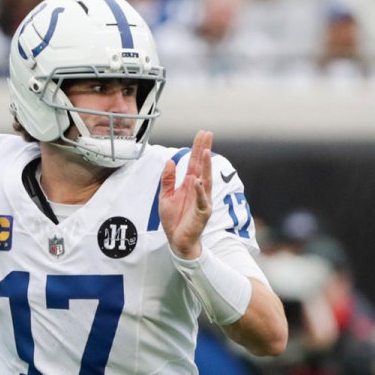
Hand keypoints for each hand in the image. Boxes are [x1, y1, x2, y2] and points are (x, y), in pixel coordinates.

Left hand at [159, 130, 212, 259]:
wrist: (178, 241)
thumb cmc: (174, 219)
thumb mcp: (165, 196)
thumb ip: (168, 179)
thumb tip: (170, 161)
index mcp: (190, 184)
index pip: (195, 163)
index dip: (197, 148)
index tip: (202, 134)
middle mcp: (199, 189)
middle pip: (202, 166)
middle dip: (204, 150)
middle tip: (208, 134)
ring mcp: (203, 200)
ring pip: (205, 180)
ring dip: (206, 166)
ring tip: (206, 152)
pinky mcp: (202, 213)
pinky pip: (201, 201)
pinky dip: (200, 192)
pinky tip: (198, 181)